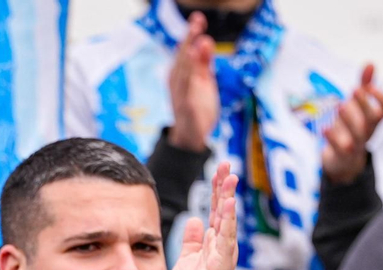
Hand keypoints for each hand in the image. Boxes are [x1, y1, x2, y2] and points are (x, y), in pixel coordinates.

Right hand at [166, 11, 218, 151]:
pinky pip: (186, 88)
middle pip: (183, 56)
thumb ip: (205, 62)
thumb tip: (205, 40)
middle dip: (189, 38)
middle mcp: (177, 80)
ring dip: (188, 53)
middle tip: (197, 21)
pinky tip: (194, 64)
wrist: (191, 137)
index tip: (198, 18)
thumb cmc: (198, 107)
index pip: (186, 49)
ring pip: (183, 69)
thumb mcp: (205, 81)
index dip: (191, 34)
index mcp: (182, 72)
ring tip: (196, 37)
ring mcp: (179, 92)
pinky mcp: (185, 105)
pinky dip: (189, 75)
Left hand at [166, 163, 237, 269]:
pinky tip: (228, 203)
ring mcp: (223, 253)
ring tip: (230, 178)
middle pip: (224, 210)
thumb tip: (195, 219)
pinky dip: (228, 220)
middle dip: (225, 187)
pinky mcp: (221, 264)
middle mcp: (222, 245)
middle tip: (227, 164)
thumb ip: (193, 239)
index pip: (217, 210)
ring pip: (227, 220)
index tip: (219, 169)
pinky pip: (226, 238)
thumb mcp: (188, 258)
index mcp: (214, 242)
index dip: (217, 190)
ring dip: (229, 198)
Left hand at [321, 65, 382, 185]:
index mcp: (373, 122)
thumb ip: (364, 86)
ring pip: (357, 135)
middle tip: (354, 89)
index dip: (382, 100)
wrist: (342, 163)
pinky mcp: (340, 156)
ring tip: (339, 106)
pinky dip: (332, 138)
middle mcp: (366, 133)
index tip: (371, 87)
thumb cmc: (350, 129)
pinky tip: (324, 127)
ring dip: (349, 119)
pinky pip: (338, 148)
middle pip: (371, 121)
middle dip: (364, 104)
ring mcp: (355, 146)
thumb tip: (370, 63)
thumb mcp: (357, 108)